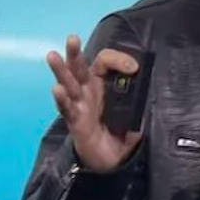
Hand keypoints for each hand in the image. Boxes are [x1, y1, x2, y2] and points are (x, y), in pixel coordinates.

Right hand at [46, 33, 143, 172]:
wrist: (112, 161)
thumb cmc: (120, 133)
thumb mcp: (135, 116)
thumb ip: (139, 104)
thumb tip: (147, 94)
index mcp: (103, 86)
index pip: (104, 64)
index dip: (118, 60)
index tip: (133, 68)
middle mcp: (88, 92)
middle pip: (80, 68)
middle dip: (75, 53)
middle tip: (72, 38)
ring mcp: (80, 106)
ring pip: (68, 84)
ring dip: (61, 70)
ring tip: (53, 56)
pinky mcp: (75, 122)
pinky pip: (67, 109)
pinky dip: (62, 99)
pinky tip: (57, 89)